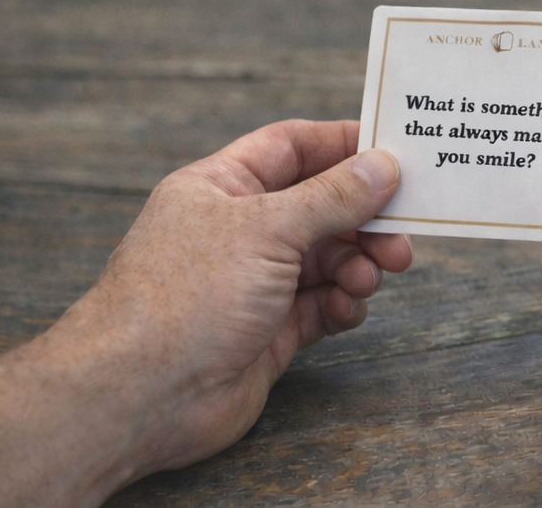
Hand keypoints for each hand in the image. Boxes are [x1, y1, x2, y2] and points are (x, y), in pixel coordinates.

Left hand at [0, 120, 412, 506]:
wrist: (140, 396)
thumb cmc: (185, 297)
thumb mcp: (267, 228)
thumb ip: (333, 196)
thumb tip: (383, 165)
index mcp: (223, 187)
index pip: (293, 147)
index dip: (344, 145)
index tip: (396, 152)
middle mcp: (240, 230)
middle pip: (322, 205)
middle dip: (365, 217)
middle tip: (401, 234)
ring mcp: (255, 282)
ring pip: (328, 257)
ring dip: (359, 262)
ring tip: (371, 276)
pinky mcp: (270, 330)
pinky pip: (322, 304)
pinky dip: (344, 302)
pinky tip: (347, 307)